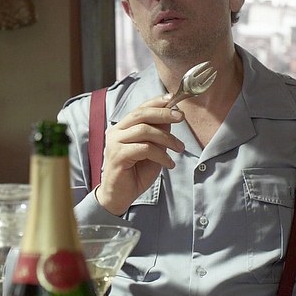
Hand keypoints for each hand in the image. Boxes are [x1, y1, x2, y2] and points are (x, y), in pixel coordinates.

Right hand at [95, 94, 185, 214]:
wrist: (120, 196)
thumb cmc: (135, 173)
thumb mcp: (152, 151)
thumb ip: (158, 134)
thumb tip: (170, 117)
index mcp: (122, 128)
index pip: (140, 108)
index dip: (156, 102)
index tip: (174, 99)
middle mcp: (116, 132)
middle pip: (141, 114)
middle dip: (163, 113)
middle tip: (181, 118)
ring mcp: (115, 143)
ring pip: (144, 130)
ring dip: (167, 138)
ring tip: (179, 149)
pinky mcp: (118, 156)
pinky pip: (144, 149)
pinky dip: (161, 155)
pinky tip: (169, 164)